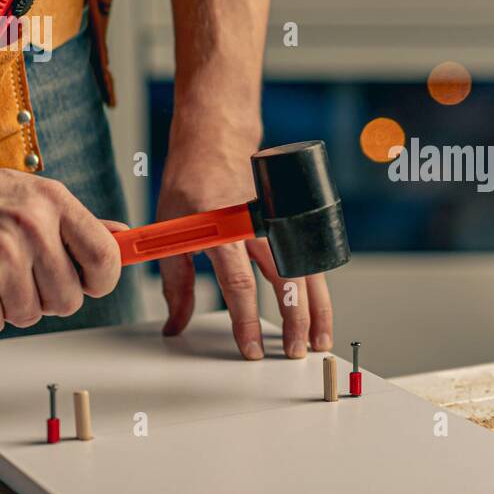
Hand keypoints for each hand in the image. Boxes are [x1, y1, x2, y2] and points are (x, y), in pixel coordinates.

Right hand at [0, 157, 123, 334]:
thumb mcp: (31, 195)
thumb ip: (76, 223)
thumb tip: (124, 237)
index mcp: (55, 203)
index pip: (106, 257)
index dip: (99, 281)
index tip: (86, 284)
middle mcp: (34, 225)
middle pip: (70, 299)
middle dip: (46, 298)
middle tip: (19, 278)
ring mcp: (4, 253)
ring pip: (32, 315)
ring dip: (9, 305)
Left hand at [157, 129, 332, 359]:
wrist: (216, 141)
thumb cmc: (192, 183)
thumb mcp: (172, 230)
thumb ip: (176, 281)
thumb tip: (175, 323)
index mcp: (223, 228)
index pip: (239, 284)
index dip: (246, 321)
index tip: (252, 348)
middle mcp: (257, 225)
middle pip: (285, 279)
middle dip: (294, 320)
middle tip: (294, 351)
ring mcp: (279, 221)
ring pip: (307, 271)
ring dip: (317, 309)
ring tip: (319, 340)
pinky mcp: (291, 221)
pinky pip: (310, 259)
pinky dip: (318, 289)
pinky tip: (321, 312)